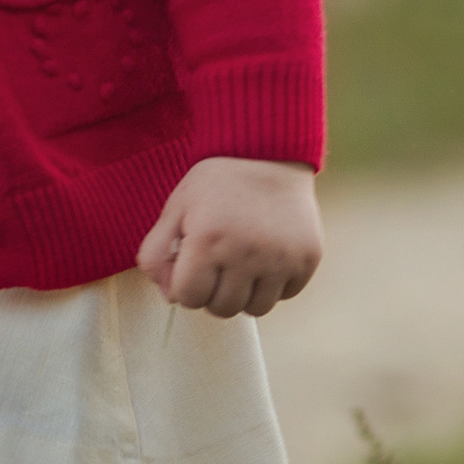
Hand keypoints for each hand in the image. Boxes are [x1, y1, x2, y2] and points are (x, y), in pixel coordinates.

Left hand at [136, 156, 321, 317]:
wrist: (269, 154)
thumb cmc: (216, 183)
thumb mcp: (176, 207)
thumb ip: (156, 253)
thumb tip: (170, 297)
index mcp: (207, 240)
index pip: (189, 298)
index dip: (185, 288)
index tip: (191, 269)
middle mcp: (246, 254)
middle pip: (222, 309)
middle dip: (212, 294)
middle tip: (215, 268)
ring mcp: (280, 259)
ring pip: (255, 309)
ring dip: (243, 295)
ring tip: (240, 267)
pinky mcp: (307, 260)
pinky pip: (285, 295)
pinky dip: (273, 285)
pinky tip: (265, 258)